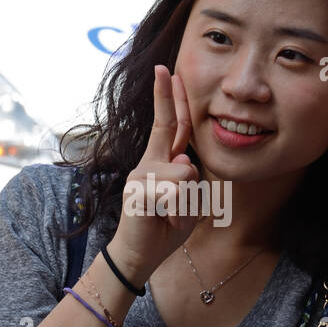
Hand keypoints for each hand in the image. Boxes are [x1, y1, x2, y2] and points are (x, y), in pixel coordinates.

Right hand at [106, 65, 201, 285]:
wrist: (138, 254)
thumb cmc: (164, 227)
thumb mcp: (186, 202)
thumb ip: (189, 181)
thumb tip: (182, 160)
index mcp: (160, 162)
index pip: (169, 125)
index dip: (170, 98)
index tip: (167, 72)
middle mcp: (148, 162)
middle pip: (173, 133)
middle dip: (168, 101)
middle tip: (166, 83)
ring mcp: (141, 175)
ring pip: (185, 173)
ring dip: (187, 202)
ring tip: (171, 217)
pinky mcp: (138, 191)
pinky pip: (175, 193)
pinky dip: (177, 213)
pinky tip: (164, 221)